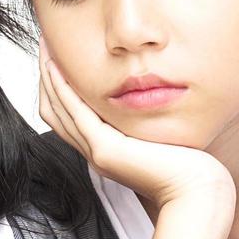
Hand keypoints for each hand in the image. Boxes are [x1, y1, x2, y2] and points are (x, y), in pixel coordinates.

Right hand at [38, 43, 235, 212]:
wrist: (195, 192)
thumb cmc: (188, 167)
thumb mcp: (159, 137)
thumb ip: (145, 122)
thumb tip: (149, 98)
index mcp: (104, 150)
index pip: (67, 116)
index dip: (56, 87)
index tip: (56, 58)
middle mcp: (95, 152)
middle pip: (55, 112)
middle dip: (46, 78)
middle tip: (43, 46)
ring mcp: (97, 152)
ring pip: (59, 111)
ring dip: (49, 78)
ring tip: (46, 50)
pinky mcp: (106, 149)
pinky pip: (77, 115)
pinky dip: (64, 91)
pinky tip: (58, 69)